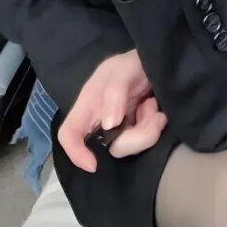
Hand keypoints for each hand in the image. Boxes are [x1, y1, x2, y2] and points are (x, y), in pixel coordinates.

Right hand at [57, 48, 167, 170]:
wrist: (154, 62)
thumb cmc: (131, 63)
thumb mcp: (122, 69)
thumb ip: (114, 92)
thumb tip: (109, 124)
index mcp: (89, 105)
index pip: (70, 134)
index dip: (75, 152)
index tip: (94, 164)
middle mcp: (101, 121)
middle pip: (111, 148)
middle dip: (137, 137)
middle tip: (154, 116)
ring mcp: (120, 128)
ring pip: (131, 147)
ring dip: (149, 129)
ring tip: (154, 106)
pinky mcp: (136, 131)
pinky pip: (144, 141)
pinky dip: (154, 126)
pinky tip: (156, 110)